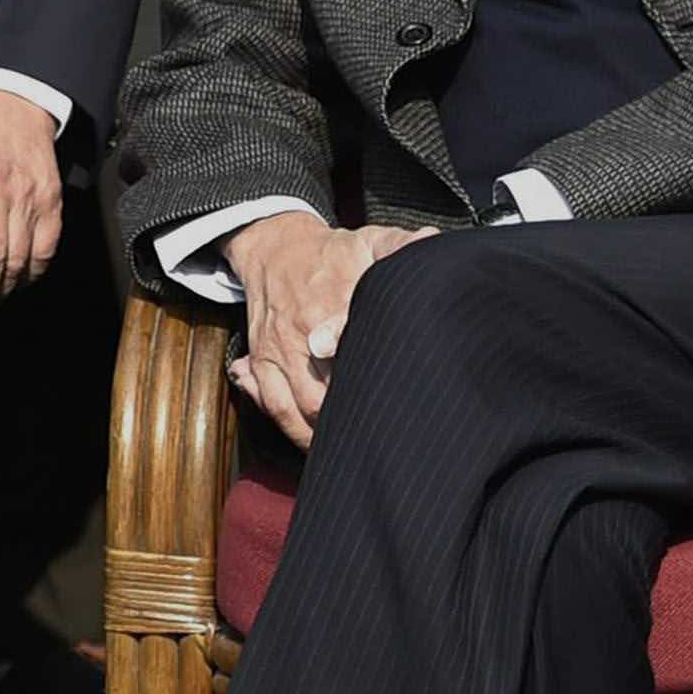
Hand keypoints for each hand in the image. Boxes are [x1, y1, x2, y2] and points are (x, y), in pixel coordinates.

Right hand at [218, 213, 430, 446]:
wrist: (275, 245)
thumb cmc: (332, 252)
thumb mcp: (371, 242)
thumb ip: (402, 246)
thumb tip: (432, 242)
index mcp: (330, 306)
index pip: (350, 352)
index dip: (368, 385)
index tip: (392, 405)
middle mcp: (300, 334)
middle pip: (323, 398)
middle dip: (350, 424)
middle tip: (383, 443)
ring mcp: (276, 350)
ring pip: (294, 410)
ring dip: (318, 437)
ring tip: (349, 452)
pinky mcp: (260, 358)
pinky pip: (269, 403)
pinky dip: (288, 426)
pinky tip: (310, 440)